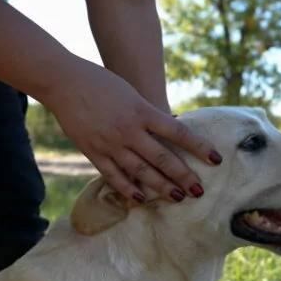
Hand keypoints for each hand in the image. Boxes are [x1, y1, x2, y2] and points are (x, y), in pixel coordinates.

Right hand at [42, 60, 221, 203]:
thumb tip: (173, 131)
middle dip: (183, 176)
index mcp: (142, 111)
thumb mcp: (132, 95)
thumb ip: (149, 115)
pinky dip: (128, 189)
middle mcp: (128, 130)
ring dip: (161, 187)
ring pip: (141, 171)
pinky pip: (114, 176)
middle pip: (162, 158)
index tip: (216, 160)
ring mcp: (110, 143)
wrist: (64, 82)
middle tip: (199, 191)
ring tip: (178, 197)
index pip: (178, 133)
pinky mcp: (93, 152)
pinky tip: (142, 198)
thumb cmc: (102, 83)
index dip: (199, 147)